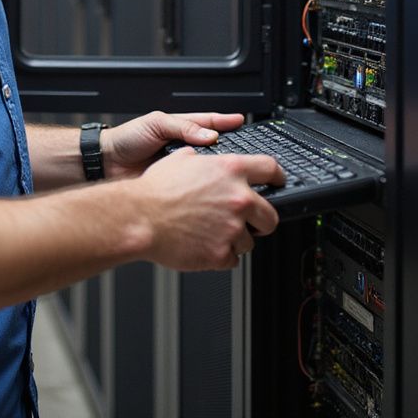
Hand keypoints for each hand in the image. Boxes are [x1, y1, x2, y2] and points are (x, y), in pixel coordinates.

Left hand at [102, 110, 247, 179]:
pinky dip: (204, 190)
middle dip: (229, 151)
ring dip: (218, 173)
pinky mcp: (176, 187)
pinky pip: (195, 188)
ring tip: (235, 174)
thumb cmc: (127, 139)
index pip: (209, 123)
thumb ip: (183, 127)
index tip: (242, 121)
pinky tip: (213, 192)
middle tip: (246, 153)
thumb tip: (210, 135)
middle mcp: (183, 149)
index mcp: (180, 129)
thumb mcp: (156, 123)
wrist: (107, 164)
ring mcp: (181, 169)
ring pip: (206, 171)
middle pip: (213, 150)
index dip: (226, 122)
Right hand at [136, 147, 283, 269]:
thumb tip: (206, 158)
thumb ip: (204, 159)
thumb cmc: (155, 190)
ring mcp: (232, 228)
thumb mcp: (181, 159)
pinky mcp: (222, 253)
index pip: (271, 169)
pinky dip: (220, 255)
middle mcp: (237, 198)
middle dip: (261, 220)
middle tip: (247, 221)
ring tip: (209, 232)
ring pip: (249, 241)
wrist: (139, 217)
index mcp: (230, 170)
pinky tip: (202, 244)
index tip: (278, 182)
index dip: (278, 176)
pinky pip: (232, 259)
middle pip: (271, 215)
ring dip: (234, 238)